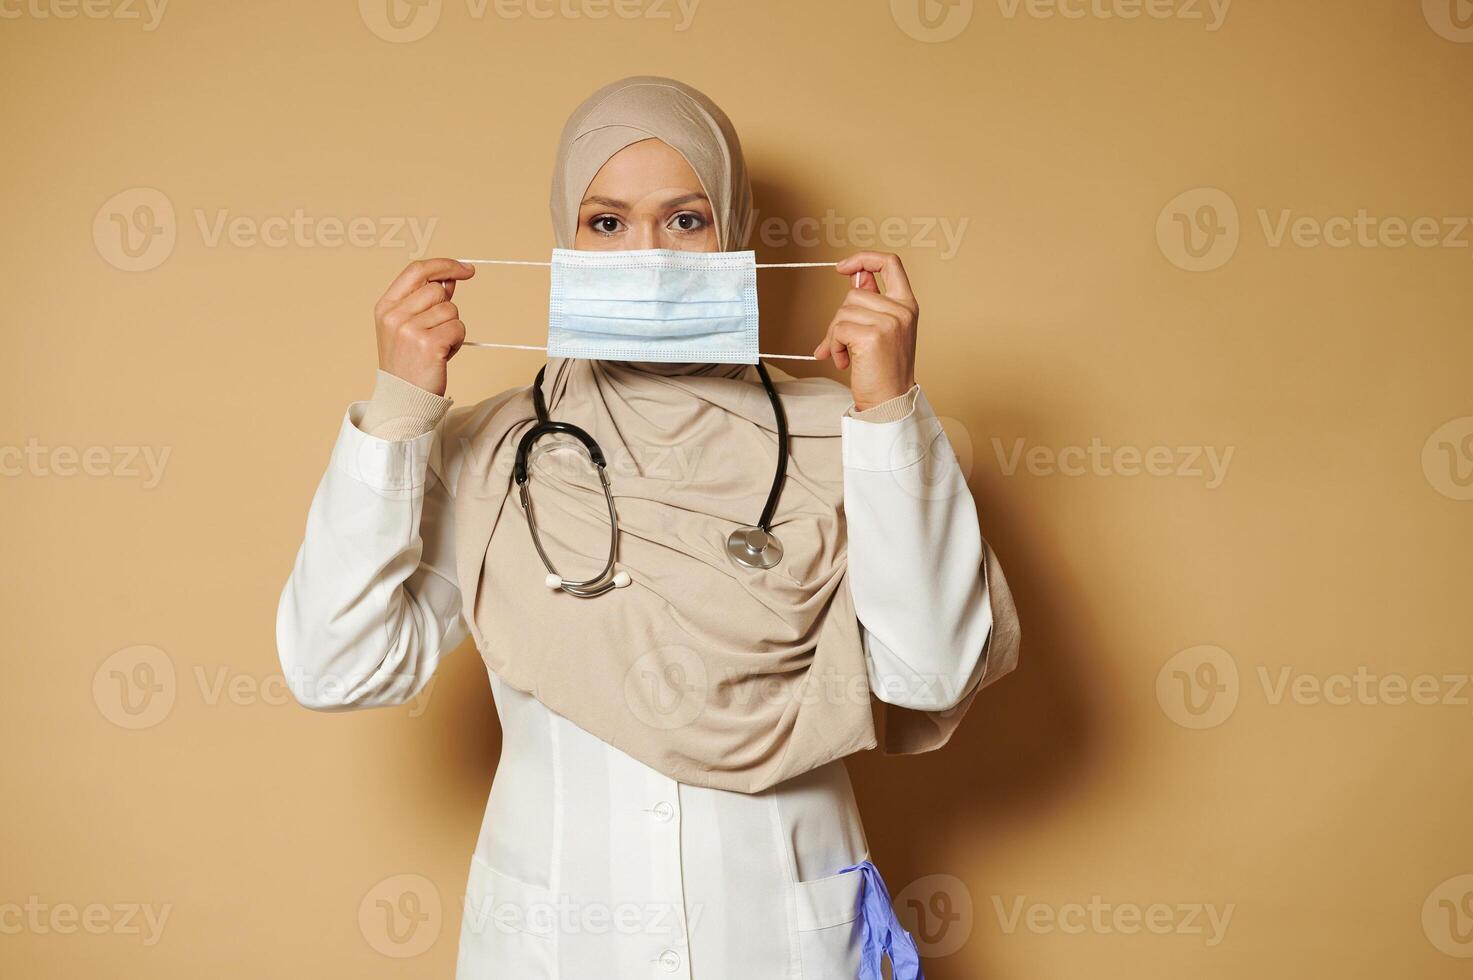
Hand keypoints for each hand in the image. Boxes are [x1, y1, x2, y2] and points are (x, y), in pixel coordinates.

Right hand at [373, 258, 475, 395]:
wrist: (402, 399)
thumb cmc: (408, 363)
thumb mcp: (407, 326)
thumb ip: (426, 300)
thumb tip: (449, 278)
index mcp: (385, 307)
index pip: (417, 270)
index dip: (444, 265)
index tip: (466, 269)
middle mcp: (394, 316)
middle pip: (438, 290)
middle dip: (446, 309)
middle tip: (436, 332)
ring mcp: (409, 330)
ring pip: (451, 310)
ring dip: (452, 328)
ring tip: (436, 347)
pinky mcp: (428, 345)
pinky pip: (458, 328)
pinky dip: (457, 341)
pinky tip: (443, 355)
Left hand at [813, 251, 917, 410]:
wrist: (890, 402)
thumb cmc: (885, 371)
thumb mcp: (883, 330)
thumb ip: (871, 302)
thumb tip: (854, 277)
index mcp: (908, 305)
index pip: (890, 263)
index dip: (865, 258)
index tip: (843, 268)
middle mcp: (902, 310)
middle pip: (854, 293)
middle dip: (840, 318)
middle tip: (841, 343)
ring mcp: (890, 322)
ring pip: (843, 311)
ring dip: (835, 335)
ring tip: (845, 355)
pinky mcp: (873, 335)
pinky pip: (838, 328)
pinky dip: (834, 345)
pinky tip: (843, 361)